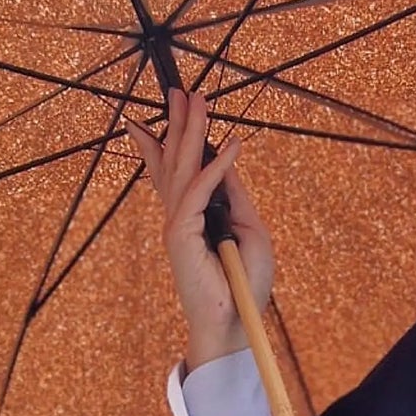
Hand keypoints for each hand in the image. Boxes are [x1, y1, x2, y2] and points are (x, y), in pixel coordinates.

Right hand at [122, 86, 274, 366]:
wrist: (235, 325)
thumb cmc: (243, 283)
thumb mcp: (247, 228)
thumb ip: (233, 194)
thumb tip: (227, 157)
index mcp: (190, 217)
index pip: (174, 171)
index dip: (168, 139)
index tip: (169, 109)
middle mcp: (178, 216)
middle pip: (174, 160)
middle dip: (177, 123)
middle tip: (179, 90)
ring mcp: (175, 225)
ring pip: (181, 167)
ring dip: (191, 131)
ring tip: (195, 99)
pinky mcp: (180, 235)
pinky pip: (198, 191)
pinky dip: (216, 166)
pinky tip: (230, 143)